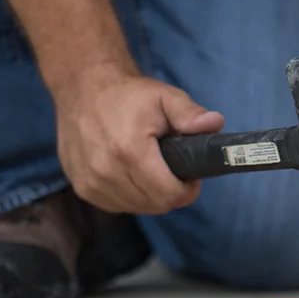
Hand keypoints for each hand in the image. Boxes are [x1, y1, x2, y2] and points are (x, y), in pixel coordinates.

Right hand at [52, 64, 223, 213]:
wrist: (83, 90)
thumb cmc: (129, 95)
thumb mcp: (164, 96)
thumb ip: (189, 113)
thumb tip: (214, 124)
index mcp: (129, 150)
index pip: (169, 194)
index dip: (187, 190)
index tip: (191, 177)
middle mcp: (106, 171)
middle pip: (156, 204)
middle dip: (171, 191)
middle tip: (173, 169)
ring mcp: (91, 183)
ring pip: (138, 207)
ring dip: (151, 195)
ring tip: (152, 169)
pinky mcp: (83, 189)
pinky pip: (119, 205)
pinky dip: (132, 195)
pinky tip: (133, 174)